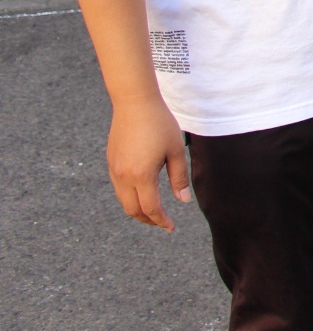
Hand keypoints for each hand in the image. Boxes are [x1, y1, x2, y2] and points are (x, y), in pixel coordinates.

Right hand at [106, 95, 189, 231]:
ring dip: (138, 209)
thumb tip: (182, 201)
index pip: (151, 208)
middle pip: (133, 210)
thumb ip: (179, 178)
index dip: (161, 221)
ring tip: (154, 210)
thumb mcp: (176, 150)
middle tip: (163, 222)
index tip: (171, 227)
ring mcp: (114, 170)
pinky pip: (119, 188)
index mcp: (141, 176)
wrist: (134, 103)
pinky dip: (130, 197)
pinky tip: (143, 193)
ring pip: (123, 201)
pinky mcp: (111, 162)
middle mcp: (123, 176)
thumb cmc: (160, 124)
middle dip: (148, 220)